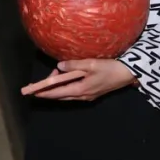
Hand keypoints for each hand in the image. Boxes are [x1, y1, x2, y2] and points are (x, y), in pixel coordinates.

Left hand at [21, 59, 136, 101]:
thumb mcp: (91, 64)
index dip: (43, 92)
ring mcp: (88, 95)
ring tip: (51, 77)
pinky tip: (64, 78)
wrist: (128, 74)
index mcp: (80, 90)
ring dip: (57, 87)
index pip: (57, 93)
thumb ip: (74, 65)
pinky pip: (73, 91)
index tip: (31, 92)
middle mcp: (82, 95)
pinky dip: (65, 86)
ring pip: (67, 94)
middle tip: (36, 85)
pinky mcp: (92, 91)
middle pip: (60, 95)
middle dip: (48, 91)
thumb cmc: (110, 68)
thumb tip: (59, 67)